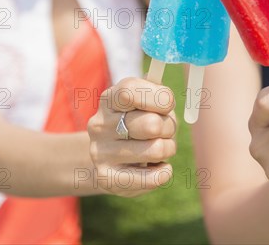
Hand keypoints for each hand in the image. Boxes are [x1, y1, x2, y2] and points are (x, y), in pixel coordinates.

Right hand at [87, 77, 176, 196]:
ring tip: (158, 148)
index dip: (158, 97)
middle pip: (151, 124)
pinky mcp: (107, 178)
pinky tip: (156, 167)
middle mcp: (99, 124)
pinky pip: (154, 177)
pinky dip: (165, 171)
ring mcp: (100, 152)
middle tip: (162, 131)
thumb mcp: (146, 103)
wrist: (111, 161)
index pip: (129, 90)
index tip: (168, 104)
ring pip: (156, 149)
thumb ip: (158, 94)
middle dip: (168, 127)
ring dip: (168, 148)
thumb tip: (167, 97)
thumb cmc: (139, 124)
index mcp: (109, 99)